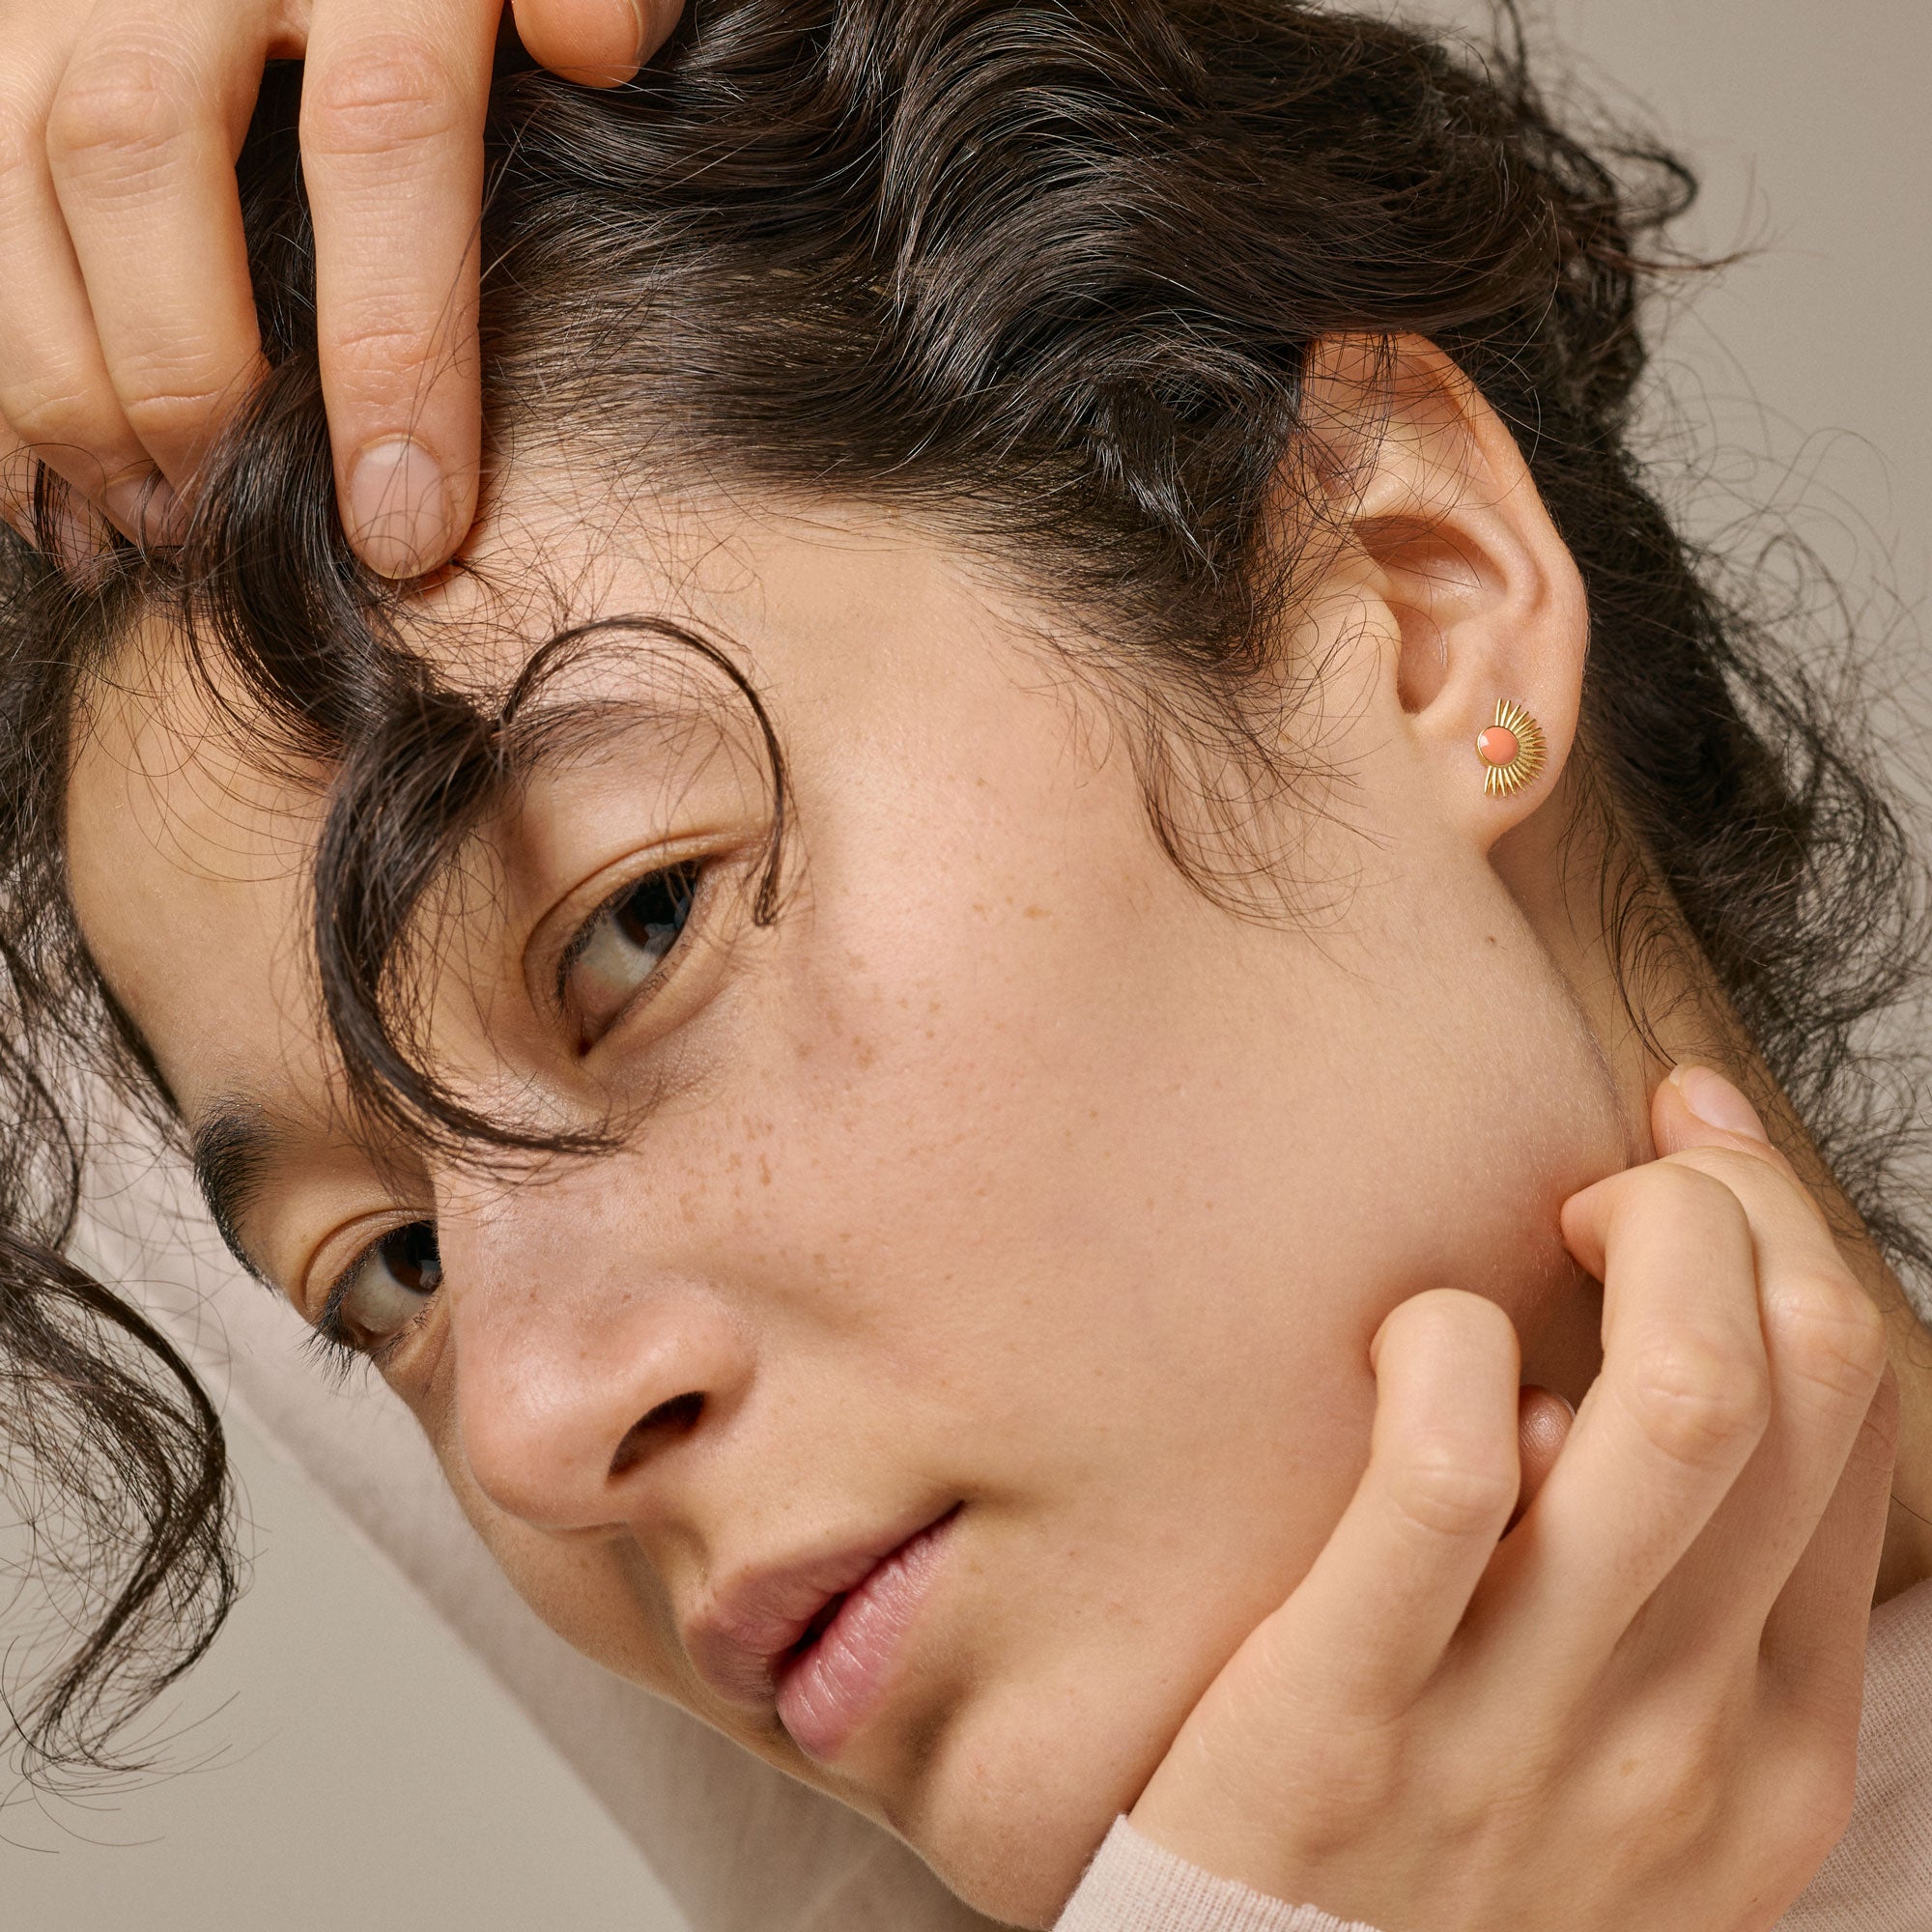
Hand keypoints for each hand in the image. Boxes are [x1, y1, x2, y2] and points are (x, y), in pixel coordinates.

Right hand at [0, 0, 685, 573]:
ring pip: (4, 180)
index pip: (382, 134)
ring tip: (149, 527)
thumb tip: (595, 48)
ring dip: (61, 386)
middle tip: (237, 525)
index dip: (391, 348)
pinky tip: (56, 482)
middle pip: (141, 158)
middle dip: (184, 378)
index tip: (409, 524)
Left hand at [1127, 1065, 1896, 1931]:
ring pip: (1676, 1401)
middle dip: (1724, 1207)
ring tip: (1537, 1229)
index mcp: (1766, 1741)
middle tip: (1611, 1180)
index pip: (1846, 1419)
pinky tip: (1407, 1343)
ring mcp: (1524, 1733)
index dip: (1788, 1235)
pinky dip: (1443, 1348)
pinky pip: (1443, 1466)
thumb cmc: (1440, 1877)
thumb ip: (1669, 1609)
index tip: (1698, 1145)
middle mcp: (1681, 1734)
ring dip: (1632, 1243)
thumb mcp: (1623, 1780)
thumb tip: (1660, 1353)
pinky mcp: (1343, 1720)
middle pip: (1790, 1375)